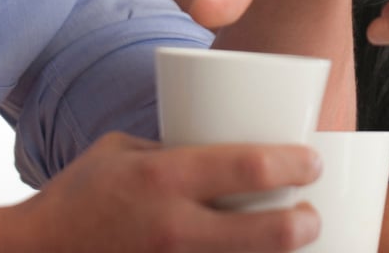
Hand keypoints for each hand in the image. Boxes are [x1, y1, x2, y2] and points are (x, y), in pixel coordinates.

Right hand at [6, 132, 321, 251]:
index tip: (313, 161)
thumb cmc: (75, 199)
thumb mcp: (122, 151)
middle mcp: (173, 228)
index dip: (293, 163)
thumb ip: (173, 149)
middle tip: (313, 215)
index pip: (249, 165)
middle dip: (302, 224)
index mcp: (165, 177)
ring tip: (294, 249)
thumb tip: (219, 146)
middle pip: (265, 232)